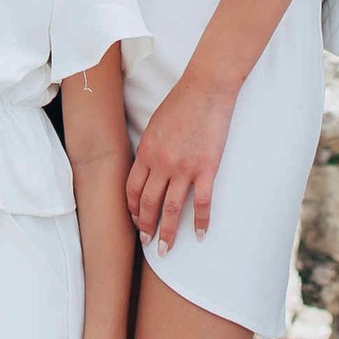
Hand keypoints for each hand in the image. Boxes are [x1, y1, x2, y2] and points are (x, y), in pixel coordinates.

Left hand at [125, 71, 238, 251]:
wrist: (206, 88)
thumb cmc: (181, 102)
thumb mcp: (154, 125)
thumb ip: (150, 149)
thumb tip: (148, 168)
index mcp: (146, 152)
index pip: (132, 189)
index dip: (131, 209)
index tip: (135, 220)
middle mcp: (161, 163)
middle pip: (148, 203)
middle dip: (146, 226)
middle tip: (147, 241)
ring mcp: (184, 167)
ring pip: (171, 209)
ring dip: (167, 233)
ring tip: (165, 250)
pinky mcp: (206, 168)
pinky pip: (202, 202)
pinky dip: (200, 222)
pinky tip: (201, 234)